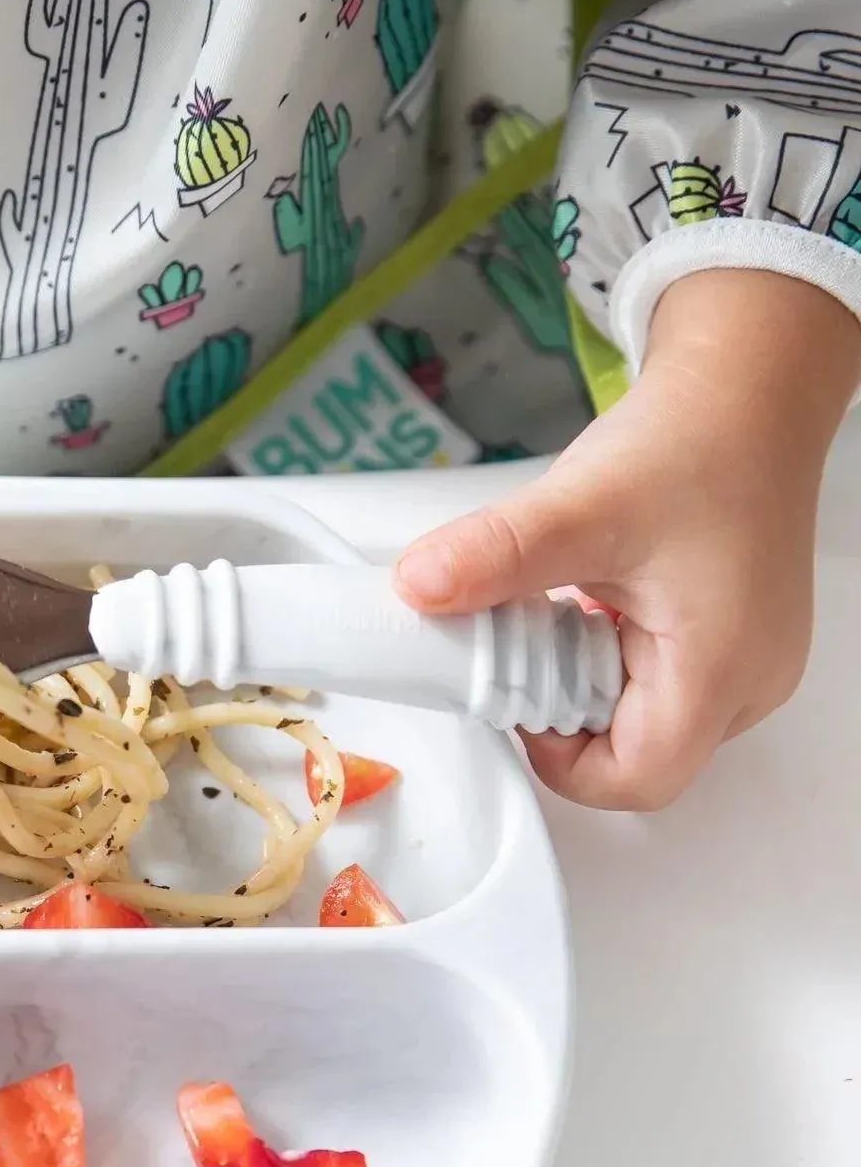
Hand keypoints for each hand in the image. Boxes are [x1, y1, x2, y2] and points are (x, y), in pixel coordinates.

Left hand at [394, 268, 860, 809]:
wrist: (749, 387)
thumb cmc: (697, 442)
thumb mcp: (583, 504)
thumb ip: (496, 554)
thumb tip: (417, 588)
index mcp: (721, 670)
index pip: (634, 779)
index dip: (559, 758)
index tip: (516, 691)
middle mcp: (747, 683)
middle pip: (635, 755)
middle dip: (564, 710)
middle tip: (533, 636)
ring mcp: (743, 664)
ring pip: (641, 718)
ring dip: (582, 677)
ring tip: (566, 605)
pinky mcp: (727, 640)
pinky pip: (654, 680)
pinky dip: (606, 652)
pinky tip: (590, 597)